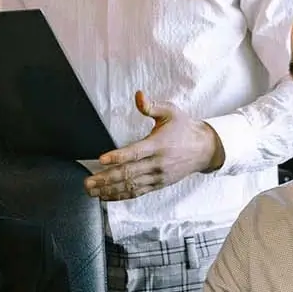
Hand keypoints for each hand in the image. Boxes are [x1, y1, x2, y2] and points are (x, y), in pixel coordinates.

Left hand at [84, 92, 223, 201]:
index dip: (118, 157)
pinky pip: (138, 192)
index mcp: (158, 144)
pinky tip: (106, 196)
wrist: (205, 149)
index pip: (136, 152)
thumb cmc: (184, 128)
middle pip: (129, 173)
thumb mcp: (171, 112)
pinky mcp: (158, 184)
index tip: (101, 159)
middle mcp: (157, 163)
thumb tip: (138, 95)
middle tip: (88, 182)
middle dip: (106, 179)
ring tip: (92, 191)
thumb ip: (152, 106)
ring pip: (131, 186)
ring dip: (109, 190)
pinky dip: (121, 196)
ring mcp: (158, 176)